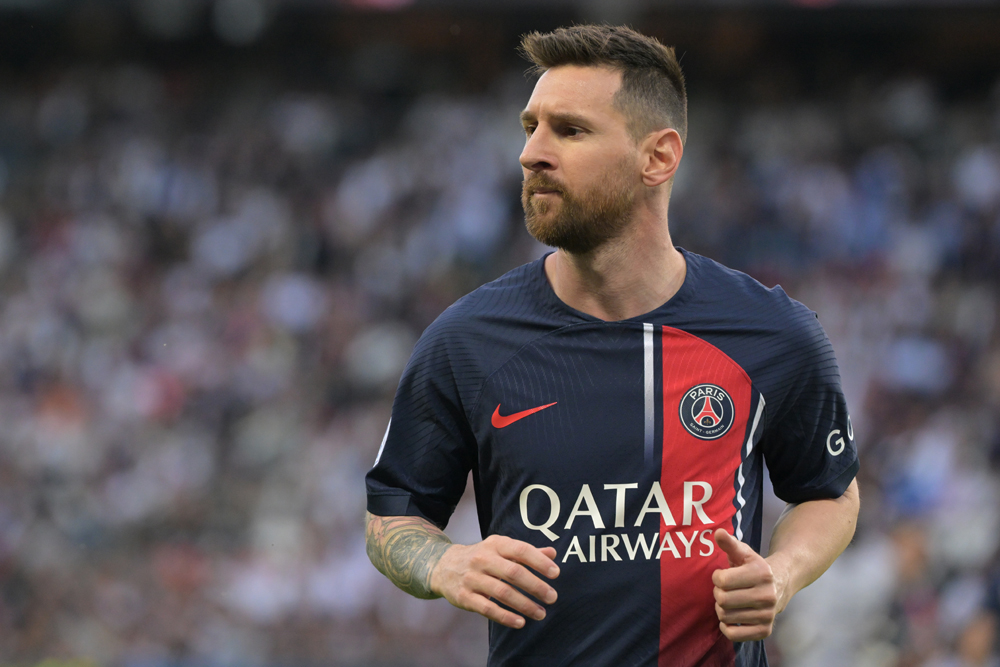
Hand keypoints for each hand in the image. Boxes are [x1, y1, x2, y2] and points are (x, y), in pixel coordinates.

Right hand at [429, 534, 559, 628]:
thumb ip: (526, 552)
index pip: (521, 550)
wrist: (443, 566)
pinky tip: (520, 622)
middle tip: (552, 597)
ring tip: (541, 613)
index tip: (555, 574)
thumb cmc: (482, 557)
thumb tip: (552, 553)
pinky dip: (505, 617)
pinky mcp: (464, 596)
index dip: (539, 562)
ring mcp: (472, 578)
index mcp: (495, 544)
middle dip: (536, 586)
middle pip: (513, 573)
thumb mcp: (501, 548)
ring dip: (524, 605)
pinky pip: (487, 608)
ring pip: (502, 593)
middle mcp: (483, 559)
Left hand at [711, 529, 785, 641]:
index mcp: (761, 573)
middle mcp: (767, 595)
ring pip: (725, 616)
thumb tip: (717, 532)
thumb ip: (729, 543)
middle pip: (722, 600)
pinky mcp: (765, 631)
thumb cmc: (754, 567)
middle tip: (724, 590)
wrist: (781, 584)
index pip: (722, 580)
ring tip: (729, 601)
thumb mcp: (744, 553)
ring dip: (721, 609)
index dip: (717, 577)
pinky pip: (734, 635)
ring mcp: (767, 615)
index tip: (722, 575)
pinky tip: (729, 618)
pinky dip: (726, 627)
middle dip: (718, 593)